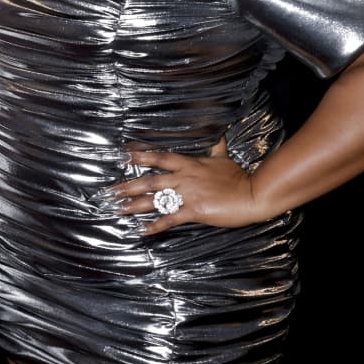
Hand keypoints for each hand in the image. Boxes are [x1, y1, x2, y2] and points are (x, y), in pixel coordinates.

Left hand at [108, 138, 263, 234]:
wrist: (253, 194)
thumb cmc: (238, 176)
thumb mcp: (223, 158)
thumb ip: (216, 146)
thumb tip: (218, 132)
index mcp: (189, 164)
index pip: (160, 158)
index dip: (140, 157)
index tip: (123, 158)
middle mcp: (184, 178)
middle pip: (150, 181)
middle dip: (128, 186)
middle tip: (110, 191)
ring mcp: (188, 194)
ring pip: (156, 200)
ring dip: (135, 205)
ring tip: (119, 209)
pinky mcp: (195, 211)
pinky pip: (170, 219)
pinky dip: (155, 225)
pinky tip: (142, 231)